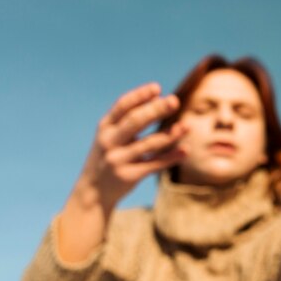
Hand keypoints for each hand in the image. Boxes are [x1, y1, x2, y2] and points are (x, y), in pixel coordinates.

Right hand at [76, 82, 187, 210]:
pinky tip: (185, 151)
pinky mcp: (129, 176)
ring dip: (170, 134)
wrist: (93, 192)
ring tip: (187, 126)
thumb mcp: (109, 136)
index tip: (157, 88)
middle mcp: (109, 142)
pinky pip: (155, 164)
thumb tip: (157, 98)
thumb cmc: (108, 157)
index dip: (140, 96)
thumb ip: (127, 120)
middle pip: (135, 121)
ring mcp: (118, 160)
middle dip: (156, 110)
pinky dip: (171, 157)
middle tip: (175, 101)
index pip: (122, 106)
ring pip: (149, 144)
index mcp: (105, 127)